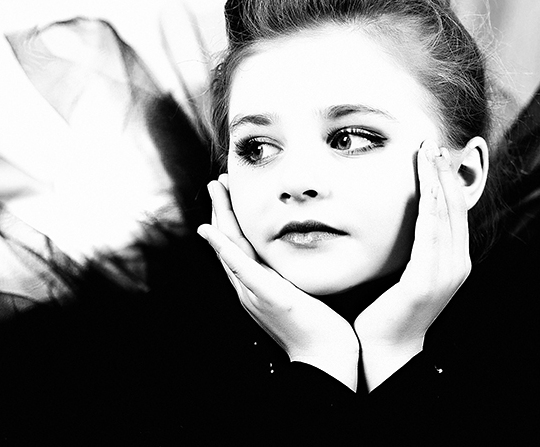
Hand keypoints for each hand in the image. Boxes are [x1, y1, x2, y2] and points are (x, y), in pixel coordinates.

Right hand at [198, 175, 359, 389]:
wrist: (327, 358)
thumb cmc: (324, 327)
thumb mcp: (306, 290)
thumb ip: (298, 271)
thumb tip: (308, 247)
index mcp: (260, 285)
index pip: (241, 245)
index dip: (233, 218)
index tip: (231, 192)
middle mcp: (251, 288)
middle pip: (230, 242)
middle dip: (222, 209)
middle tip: (217, 181)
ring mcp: (255, 292)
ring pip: (231, 248)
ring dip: (220, 217)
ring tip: (215, 190)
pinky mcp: (267, 295)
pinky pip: (240, 268)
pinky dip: (224, 248)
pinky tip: (212, 231)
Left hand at [354, 140, 470, 390]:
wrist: (387, 349)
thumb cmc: (390, 311)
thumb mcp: (407, 273)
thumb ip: (412, 248)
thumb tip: (401, 220)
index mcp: (453, 262)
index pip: (453, 212)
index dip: (446, 181)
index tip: (433, 154)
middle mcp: (456, 264)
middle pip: (454, 207)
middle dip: (443, 173)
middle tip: (432, 143)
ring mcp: (445, 272)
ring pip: (445, 214)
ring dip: (437, 181)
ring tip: (427, 153)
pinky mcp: (427, 279)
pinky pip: (430, 234)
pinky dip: (429, 206)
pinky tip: (423, 185)